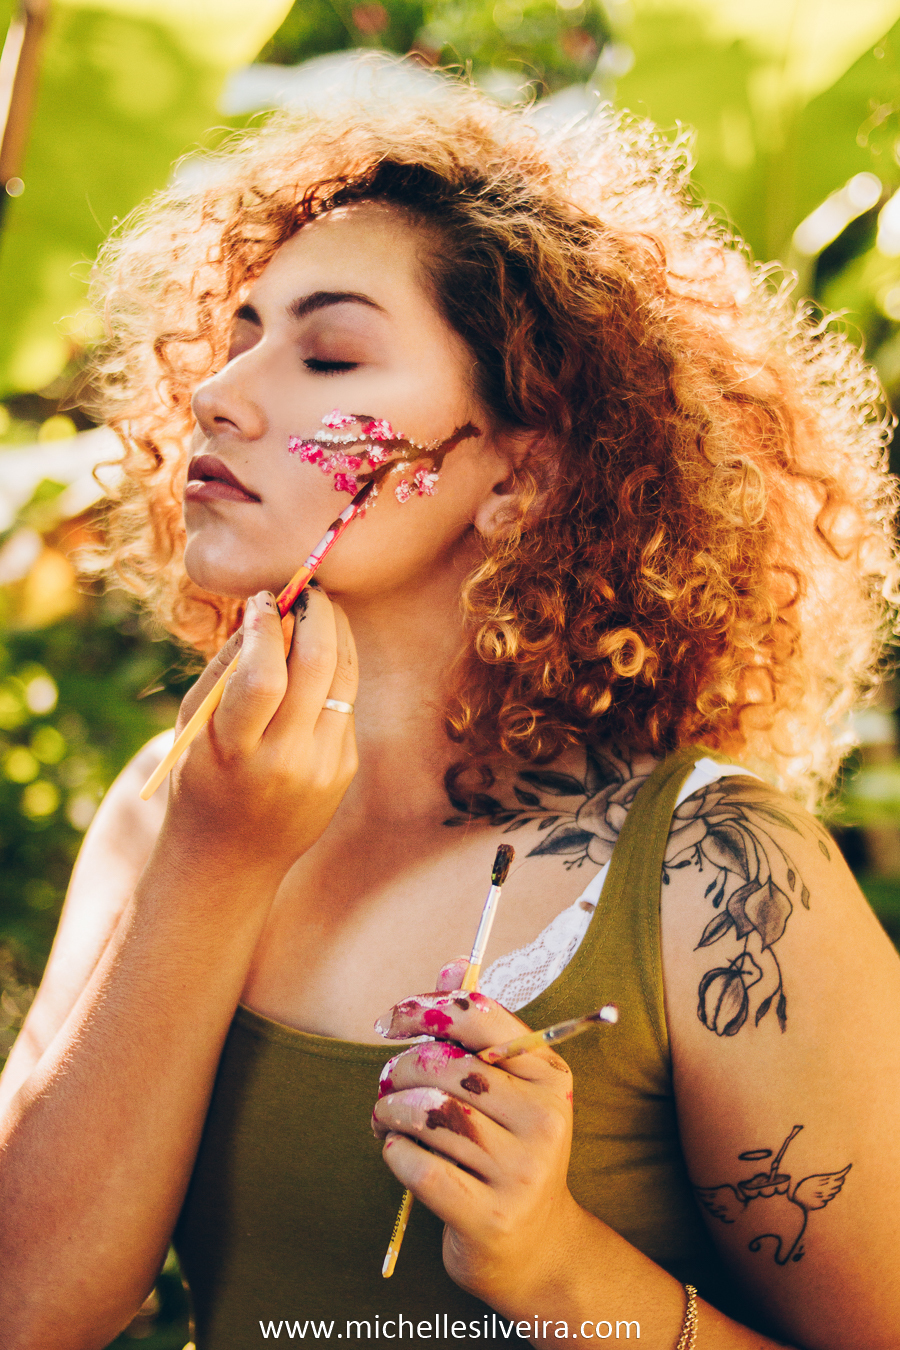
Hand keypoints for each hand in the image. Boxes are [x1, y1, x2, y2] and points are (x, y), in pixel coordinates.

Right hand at [165, 587, 357, 876]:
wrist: (231, 856)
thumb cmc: (202, 777)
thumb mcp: (197, 725)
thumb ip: (229, 667)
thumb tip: (264, 608)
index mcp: (237, 750)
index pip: (264, 676)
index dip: (268, 626)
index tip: (263, 598)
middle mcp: (286, 760)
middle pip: (318, 667)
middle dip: (316, 615)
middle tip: (307, 588)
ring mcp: (323, 768)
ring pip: (343, 679)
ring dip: (336, 634)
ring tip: (319, 608)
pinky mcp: (344, 769)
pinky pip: (344, 704)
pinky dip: (334, 671)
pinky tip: (320, 655)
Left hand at [372, 961, 584, 1309]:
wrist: (536, 1247)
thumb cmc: (509, 1149)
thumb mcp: (508, 1087)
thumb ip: (477, 1029)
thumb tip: (454, 964)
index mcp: (550, 1075)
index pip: (479, 1017)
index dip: (422, 1009)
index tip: (388, 1022)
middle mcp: (544, 1120)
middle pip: (446, 1066)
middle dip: (400, 1069)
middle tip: (386, 1085)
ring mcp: (520, 1171)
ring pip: (429, 1113)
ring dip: (390, 1110)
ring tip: (386, 1118)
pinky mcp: (490, 1216)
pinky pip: (419, 1166)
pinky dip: (394, 1152)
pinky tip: (398, 1151)